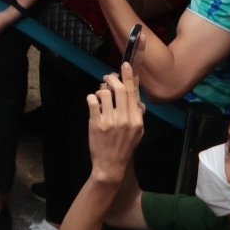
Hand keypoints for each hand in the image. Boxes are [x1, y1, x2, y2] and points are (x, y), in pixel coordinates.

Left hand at [87, 65, 144, 183]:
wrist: (110, 164)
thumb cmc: (124, 147)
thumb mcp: (138, 132)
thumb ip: (137, 115)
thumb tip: (136, 99)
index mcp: (136, 120)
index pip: (132, 93)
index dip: (128, 77)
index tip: (125, 65)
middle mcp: (124, 118)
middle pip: (119, 89)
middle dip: (111, 79)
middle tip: (107, 77)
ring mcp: (109, 120)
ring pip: (104, 93)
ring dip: (101, 90)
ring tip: (100, 94)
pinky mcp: (95, 123)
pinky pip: (92, 101)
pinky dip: (92, 98)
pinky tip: (93, 102)